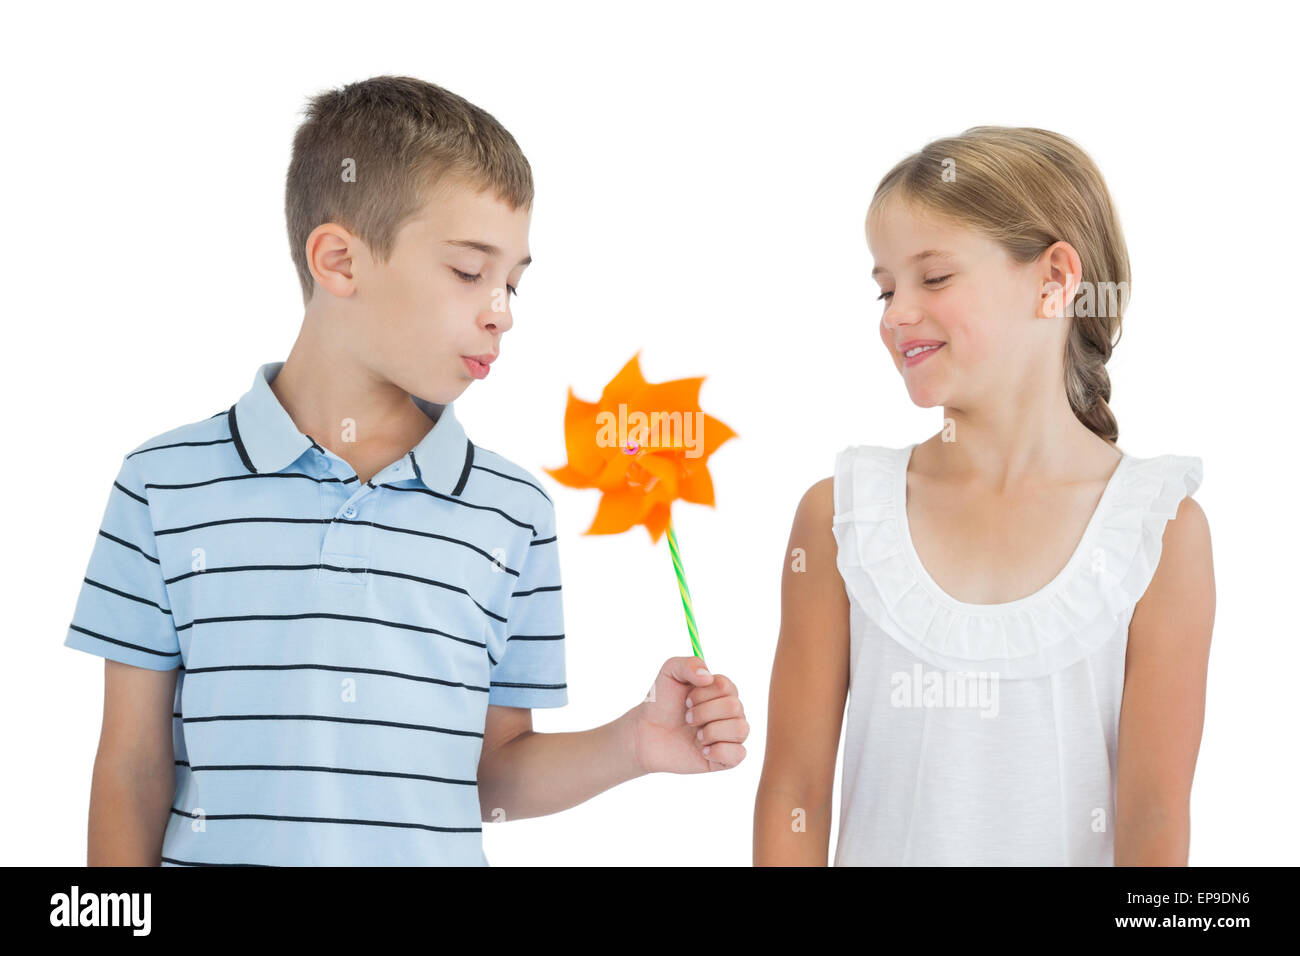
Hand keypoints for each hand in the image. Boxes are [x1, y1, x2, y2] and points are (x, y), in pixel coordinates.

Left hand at [627, 656, 748, 773]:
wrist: (647, 734)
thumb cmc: (661, 702)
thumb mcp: (669, 673)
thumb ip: (689, 664)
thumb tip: (708, 677)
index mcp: (721, 691)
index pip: (727, 687)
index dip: (703, 694)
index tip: (686, 700)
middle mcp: (730, 712)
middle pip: (734, 708)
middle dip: (704, 713)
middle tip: (687, 718)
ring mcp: (729, 735)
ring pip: (741, 729)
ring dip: (712, 732)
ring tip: (696, 735)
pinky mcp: (725, 759)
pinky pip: (739, 754)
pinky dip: (719, 751)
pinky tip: (703, 750)